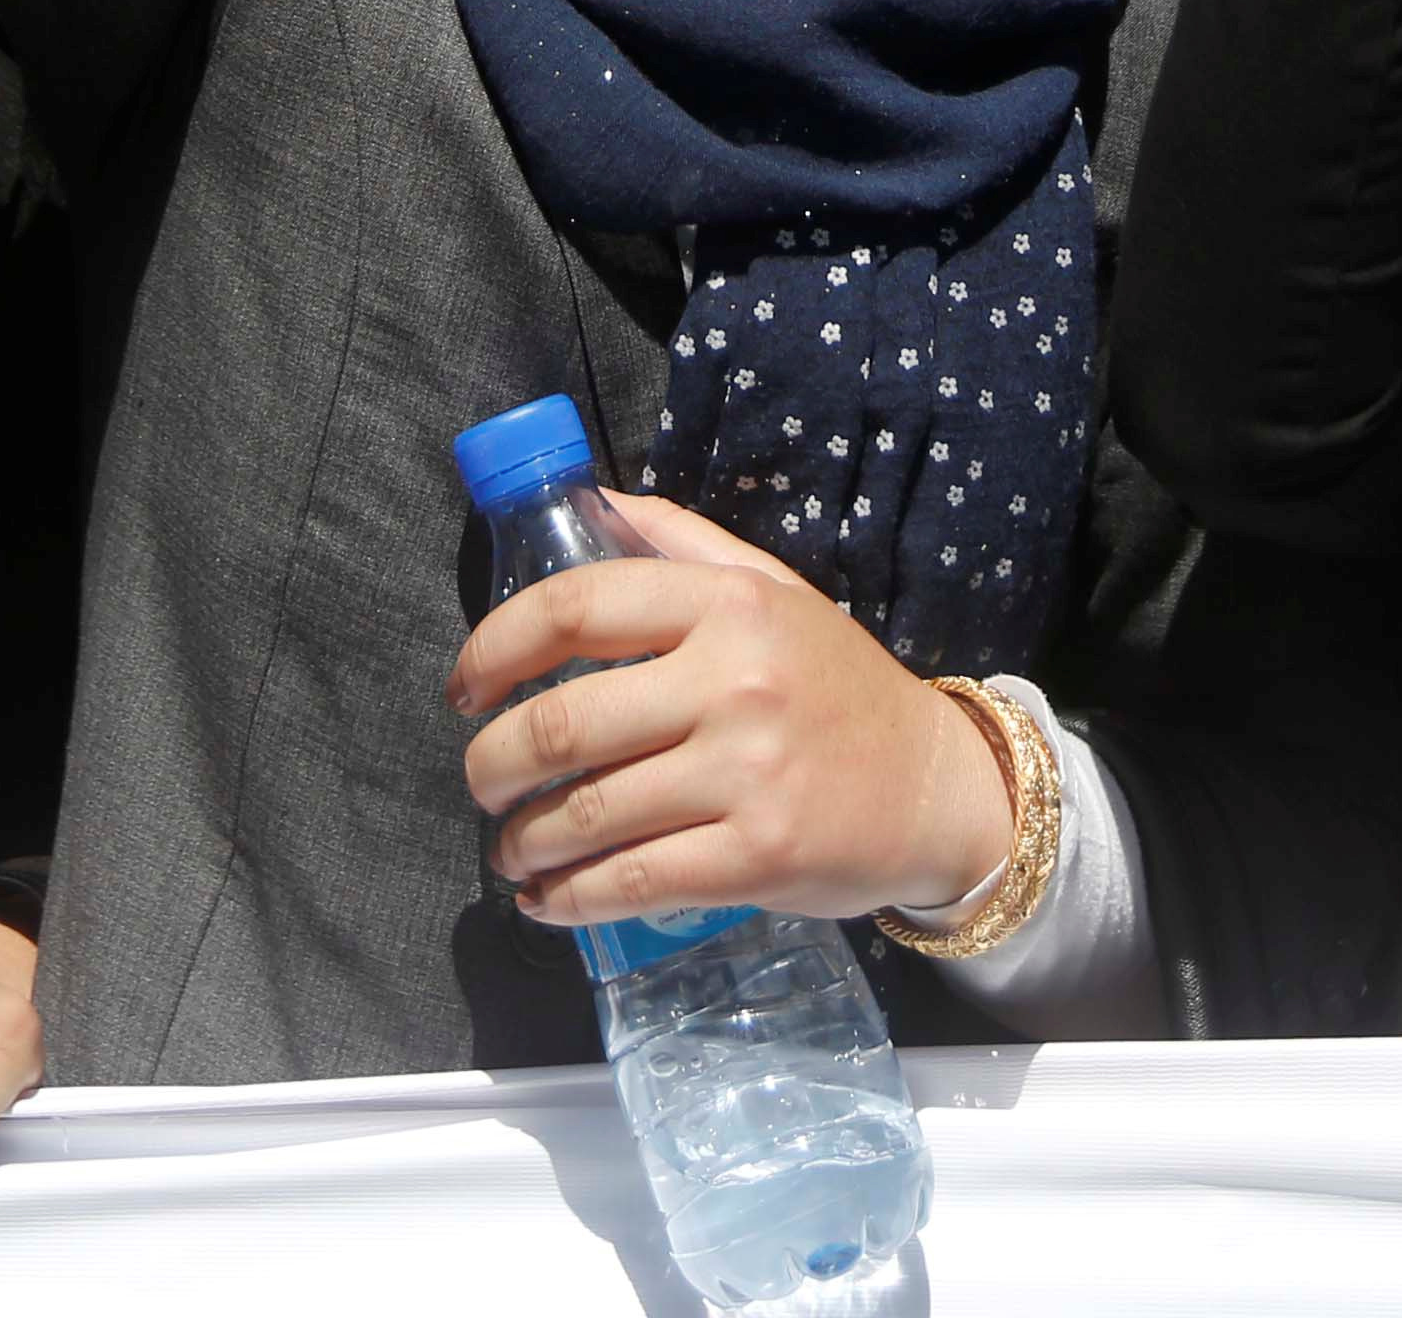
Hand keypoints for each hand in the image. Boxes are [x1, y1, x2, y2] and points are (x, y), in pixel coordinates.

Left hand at [447, 493, 1012, 932]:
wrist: (937, 787)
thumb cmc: (838, 686)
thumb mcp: (775, 591)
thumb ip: (685, 543)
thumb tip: (593, 500)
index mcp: (728, 605)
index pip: (575, 606)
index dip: (494, 647)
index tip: (464, 688)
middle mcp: (733, 681)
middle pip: (559, 723)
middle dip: (491, 766)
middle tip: (483, 784)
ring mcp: (746, 774)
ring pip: (584, 813)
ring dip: (522, 843)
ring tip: (511, 850)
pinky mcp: (756, 857)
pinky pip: (629, 882)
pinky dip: (568, 899)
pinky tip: (547, 900)